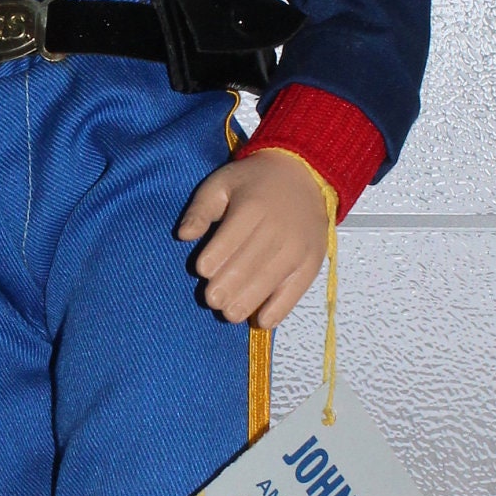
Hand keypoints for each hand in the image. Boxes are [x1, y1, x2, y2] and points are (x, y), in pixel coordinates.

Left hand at [177, 149, 328, 328]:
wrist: (303, 175)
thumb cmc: (254, 182)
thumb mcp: (221, 184)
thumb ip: (200, 210)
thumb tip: (184, 236)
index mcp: (252, 207)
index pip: (228, 242)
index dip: (211, 262)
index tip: (202, 271)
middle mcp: (277, 229)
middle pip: (246, 267)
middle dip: (225, 288)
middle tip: (212, 299)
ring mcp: (297, 248)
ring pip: (268, 282)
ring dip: (246, 303)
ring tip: (229, 312)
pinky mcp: (311, 262)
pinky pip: (295, 291)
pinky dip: (278, 310)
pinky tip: (261, 321)